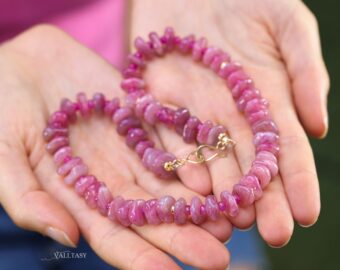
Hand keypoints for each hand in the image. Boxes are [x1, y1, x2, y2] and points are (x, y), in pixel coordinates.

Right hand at [0, 25, 229, 268]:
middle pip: (152, 212)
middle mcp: (110, 175)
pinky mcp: (140, 115)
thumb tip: (65, 236)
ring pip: (168, 179)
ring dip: (199, 201)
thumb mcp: (2, 154)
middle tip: (220, 256)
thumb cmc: (1, 109)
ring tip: (230, 219)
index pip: (113, 233)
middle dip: (184, 235)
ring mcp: (128, 146)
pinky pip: (169, 135)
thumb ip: (29, 198)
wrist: (22, 62)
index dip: (139, 256)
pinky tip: (212, 170)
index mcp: (78, 194)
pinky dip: (190, 152)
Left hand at [130, 0, 328, 246]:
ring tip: (232, 222)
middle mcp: (232, 115)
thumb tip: (320, 127)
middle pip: (249, 164)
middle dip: (262, 199)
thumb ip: (305, 70)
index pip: (285, 148)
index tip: (306, 213)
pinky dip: (182, 164)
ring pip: (211, 161)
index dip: (297, 181)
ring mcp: (195, 113)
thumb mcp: (286, 22)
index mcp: (266, 98)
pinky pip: (171, 139)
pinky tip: (193, 188)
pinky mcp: (161, 104)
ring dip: (222, 192)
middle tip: (272, 233)